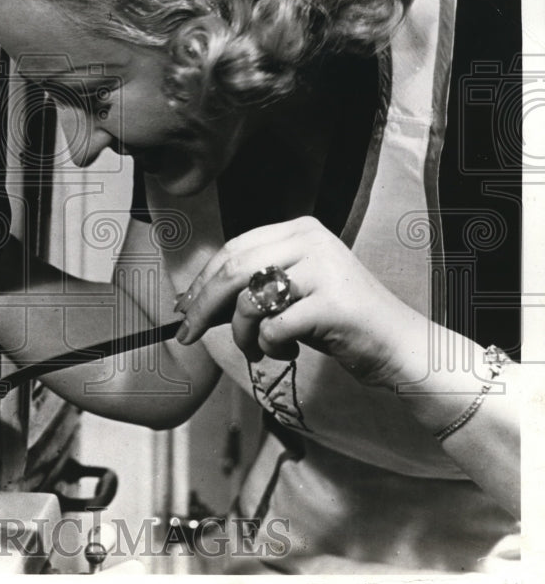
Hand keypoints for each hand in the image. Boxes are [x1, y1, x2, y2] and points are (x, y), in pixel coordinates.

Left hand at [174, 216, 419, 388]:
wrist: (399, 346)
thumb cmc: (339, 322)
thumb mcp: (293, 294)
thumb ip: (252, 289)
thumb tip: (194, 304)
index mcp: (300, 230)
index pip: (234, 249)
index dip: (203, 281)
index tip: (184, 307)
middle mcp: (312, 241)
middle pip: (234, 269)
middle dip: (203, 306)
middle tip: (188, 333)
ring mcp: (324, 269)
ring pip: (249, 300)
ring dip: (241, 334)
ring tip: (256, 350)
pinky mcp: (332, 304)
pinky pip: (273, 328)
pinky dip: (269, 347)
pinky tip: (285, 354)